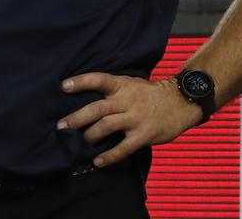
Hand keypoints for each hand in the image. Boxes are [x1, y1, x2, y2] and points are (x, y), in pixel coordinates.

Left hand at [57, 73, 202, 167]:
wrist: (180, 102)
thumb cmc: (150, 94)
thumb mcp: (132, 84)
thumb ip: (113, 90)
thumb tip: (85, 98)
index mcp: (123, 85)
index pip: (99, 79)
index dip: (81, 82)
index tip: (63, 86)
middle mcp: (127, 101)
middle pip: (98, 108)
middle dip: (77, 117)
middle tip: (61, 126)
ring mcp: (135, 118)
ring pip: (107, 126)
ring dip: (90, 135)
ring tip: (81, 141)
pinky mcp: (144, 135)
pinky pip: (123, 148)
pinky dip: (109, 156)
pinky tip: (98, 162)